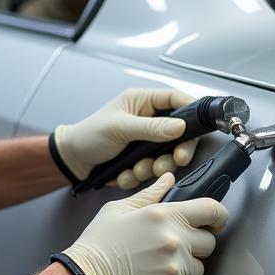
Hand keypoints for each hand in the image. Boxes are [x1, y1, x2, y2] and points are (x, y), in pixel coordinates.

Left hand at [53, 88, 200, 188]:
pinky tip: (125, 173)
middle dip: (177, 150)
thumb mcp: (120, 128)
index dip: (192, 109)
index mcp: (144, 102)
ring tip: (138, 169)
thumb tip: (180, 126)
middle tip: (176, 160)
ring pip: (168, 155)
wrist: (74, 161)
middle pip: (180, 133)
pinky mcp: (143, 159)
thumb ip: (151, 128)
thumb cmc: (90, 134)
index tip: (201, 126)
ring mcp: (147, 141)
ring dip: (156, 166)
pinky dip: (140, 175)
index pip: (176, 99)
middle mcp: (150, 120)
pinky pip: (153, 169)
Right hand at [60, 172, 227, 274]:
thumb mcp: (119, 210)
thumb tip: (168, 179)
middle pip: (209, 243)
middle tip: (170, 248)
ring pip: (198, 269)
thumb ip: (150, 194)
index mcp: (165, 216)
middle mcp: (175, 241)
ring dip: (183, 269)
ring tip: (155, 267)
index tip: (214, 222)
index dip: (217, 216)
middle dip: (195, 245)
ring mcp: (175, 269)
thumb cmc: (98, 245)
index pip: (212, 210)